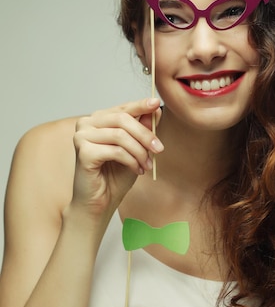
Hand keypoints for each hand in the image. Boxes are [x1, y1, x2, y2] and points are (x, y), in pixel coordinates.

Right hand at [71, 98, 162, 216]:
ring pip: (120, 135)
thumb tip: (155, 110)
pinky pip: (115, 151)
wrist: (100, 203)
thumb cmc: (115, 177)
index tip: (156, 103)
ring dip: (140, 151)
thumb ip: (143, 129)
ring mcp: (82, 137)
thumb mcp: (136, 150)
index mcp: (98, 120)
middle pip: (122, 119)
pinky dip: (131, 161)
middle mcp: (86, 124)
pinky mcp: (83, 152)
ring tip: (147, 165)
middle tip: (159, 149)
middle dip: (145, 135)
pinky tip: (137, 170)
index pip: (122, 109)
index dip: (140, 105)